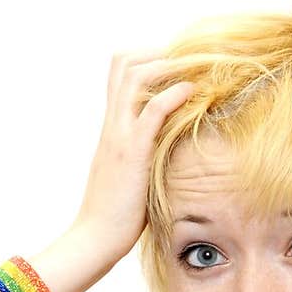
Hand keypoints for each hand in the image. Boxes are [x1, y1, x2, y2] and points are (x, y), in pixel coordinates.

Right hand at [71, 49, 194, 265]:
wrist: (95, 238)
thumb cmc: (117, 214)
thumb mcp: (132, 174)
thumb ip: (144, 155)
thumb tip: (167, 151)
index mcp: (112, 128)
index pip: (121, 73)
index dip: (148, 60)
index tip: (177, 66)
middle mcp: (113, 125)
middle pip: (124, 62)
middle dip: (159, 53)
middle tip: (190, 60)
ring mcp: (120, 136)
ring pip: (135, 77)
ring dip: (168, 66)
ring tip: (196, 68)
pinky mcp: (131, 153)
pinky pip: (151, 112)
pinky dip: (173, 95)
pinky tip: (193, 91)